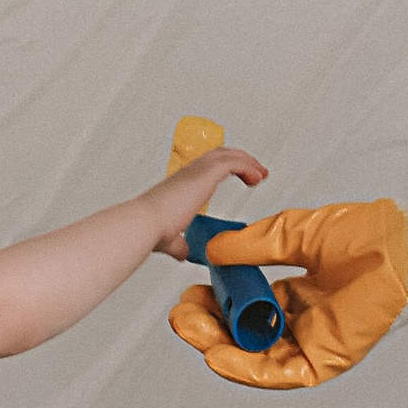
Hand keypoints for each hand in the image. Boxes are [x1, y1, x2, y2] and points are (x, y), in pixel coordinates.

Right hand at [146, 145, 267, 256]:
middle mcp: (189, 173)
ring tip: (262, 174)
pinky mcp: (205, 175)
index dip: (227, 167)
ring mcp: (196, 172)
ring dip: (248, 162)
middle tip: (258, 172)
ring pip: (228, 155)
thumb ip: (178, 244)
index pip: (208, 166)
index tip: (243, 177)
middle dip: (242, 160)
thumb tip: (183, 253)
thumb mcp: (170, 238)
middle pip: (220, 154)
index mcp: (182, 184)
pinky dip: (247, 166)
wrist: (145, 224)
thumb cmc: (152, 230)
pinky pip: (233, 163)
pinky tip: (255, 177)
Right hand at [167, 168, 407, 389]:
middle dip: (209, 328)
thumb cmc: (371, 237)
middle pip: (246, 335)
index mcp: (300, 294)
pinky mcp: (326, 360)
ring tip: (190, 331)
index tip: (191, 294)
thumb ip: (258, 244)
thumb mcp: (298, 233)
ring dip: (219, 347)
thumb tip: (217, 250)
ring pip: (256, 357)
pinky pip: (279, 372)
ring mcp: (315, 343)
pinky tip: (218, 356)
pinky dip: (246, 368)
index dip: (217, 304)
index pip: (248, 308)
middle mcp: (305, 322)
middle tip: (182, 316)